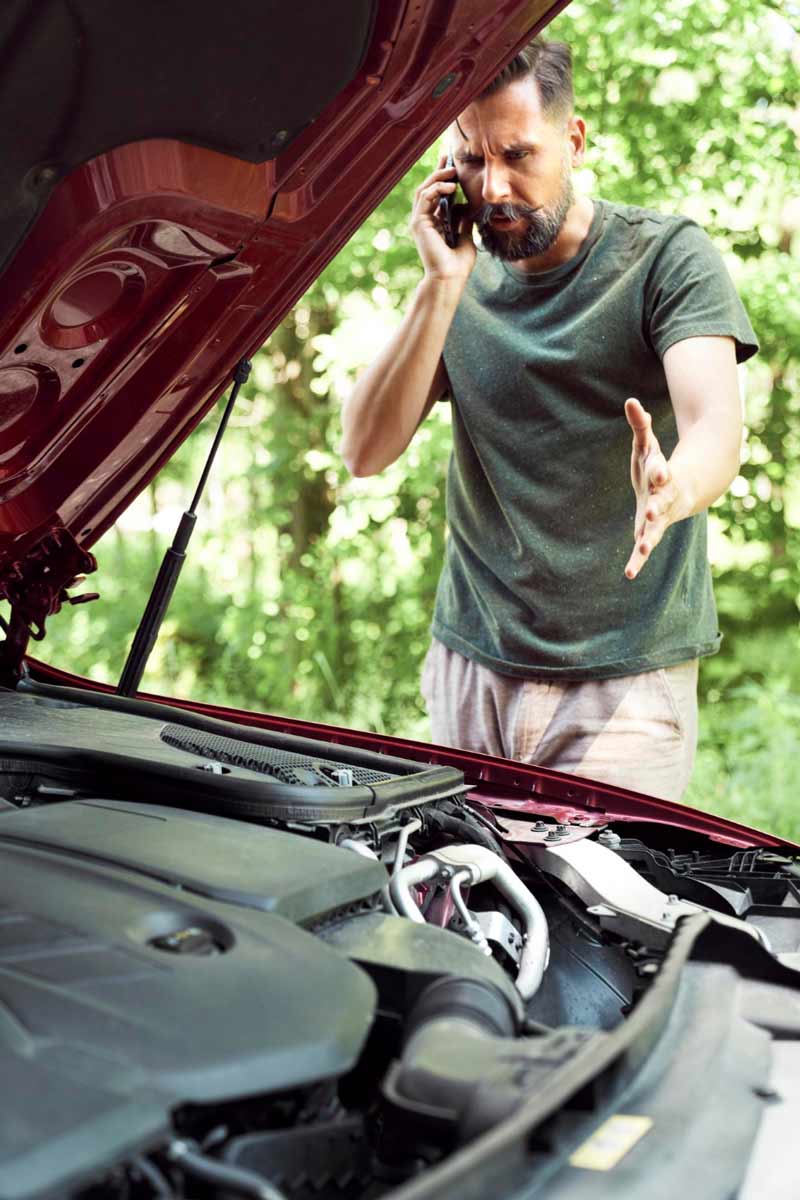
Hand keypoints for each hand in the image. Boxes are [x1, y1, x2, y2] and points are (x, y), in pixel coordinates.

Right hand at [410, 153, 475, 281]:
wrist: (450, 277)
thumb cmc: (458, 263)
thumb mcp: (466, 236)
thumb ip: (463, 220)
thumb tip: (465, 204)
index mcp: (434, 223)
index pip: (436, 195)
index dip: (443, 178)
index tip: (453, 164)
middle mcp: (424, 220)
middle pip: (428, 188)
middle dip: (438, 171)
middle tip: (449, 156)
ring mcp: (420, 221)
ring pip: (424, 190)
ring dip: (438, 177)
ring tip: (453, 170)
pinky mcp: (418, 223)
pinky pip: (425, 197)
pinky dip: (437, 188)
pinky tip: (451, 186)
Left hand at [624, 398, 679, 579]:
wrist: (679, 493)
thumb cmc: (657, 466)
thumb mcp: (647, 445)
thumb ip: (640, 425)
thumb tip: (630, 401)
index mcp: (663, 475)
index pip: (661, 471)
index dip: (659, 470)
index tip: (659, 470)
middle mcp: (665, 498)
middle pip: (662, 501)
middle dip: (657, 504)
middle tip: (650, 510)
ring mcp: (661, 517)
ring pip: (656, 528)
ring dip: (649, 537)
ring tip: (642, 547)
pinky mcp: (652, 532)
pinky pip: (645, 547)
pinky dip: (637, 560)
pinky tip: (628, 575)